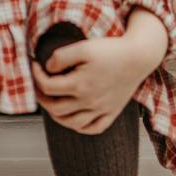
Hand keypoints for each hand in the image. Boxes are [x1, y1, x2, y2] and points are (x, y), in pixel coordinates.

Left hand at [32, 33, 152, 134]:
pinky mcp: (112, 112)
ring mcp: (101, 110)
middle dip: (42, 97)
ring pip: (71, 123)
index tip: (36, 64)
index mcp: (79, 85)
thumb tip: (47, 69)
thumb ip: (61, 57)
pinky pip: (93, 128)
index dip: (36, 75)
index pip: (47, 87)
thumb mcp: (83, 47)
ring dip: (56, 115)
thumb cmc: (111, 50)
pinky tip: (74, 118)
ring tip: (52, 102)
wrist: (139, 57)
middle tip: (39, 84)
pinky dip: (80, 127)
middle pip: (55, 108)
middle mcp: (88, 102)